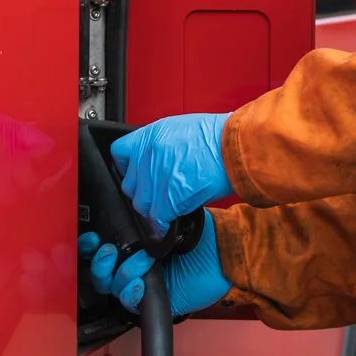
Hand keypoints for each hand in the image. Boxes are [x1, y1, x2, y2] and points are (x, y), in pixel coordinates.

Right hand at [80, 212, 228, 315]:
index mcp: (136, 245)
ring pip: (112, 286)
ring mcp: (142, 284)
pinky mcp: (152, 300)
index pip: (103, 249)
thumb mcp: (171, 220)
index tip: (92, 237)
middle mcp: (135, 265)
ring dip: (122, 273)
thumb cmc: (203, 236)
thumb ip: (146, 219)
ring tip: (142, 261)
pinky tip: (141, 282)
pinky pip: (129, 302)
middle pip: (101, 271)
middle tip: (108, 252)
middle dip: (99, 262)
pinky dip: (130, 292)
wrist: (224, 255)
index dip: (91, 246)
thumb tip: (125, 211)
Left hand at [111, 113, 230, 234]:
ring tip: (171, 206)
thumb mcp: (182, 130)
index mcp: (149, 136)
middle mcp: (147, 156)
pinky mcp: (166, 199)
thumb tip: (159, 162)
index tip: (137, 175)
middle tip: (161, 193)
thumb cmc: (219, 138)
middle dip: (144, 192)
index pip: (119, 154)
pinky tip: (171, 222)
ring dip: (155, 210)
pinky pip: (156, 219)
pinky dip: (162, 225)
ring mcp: (155, 179)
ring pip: (142, 205)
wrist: (236, 147)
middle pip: (130, 186)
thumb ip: (163, 146)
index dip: (128, 168)